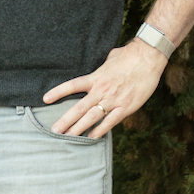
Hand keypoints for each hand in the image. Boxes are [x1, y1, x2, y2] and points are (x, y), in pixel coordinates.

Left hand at [44, 39, 166, 136]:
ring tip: (68, 138)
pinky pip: (110, 121)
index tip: (45, 99)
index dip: (58, 92)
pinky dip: (100, 130)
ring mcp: (113, 99)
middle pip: (79, 108)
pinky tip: (92, 137)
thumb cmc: (129, 55)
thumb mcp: (110, 58)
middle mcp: (101, 90)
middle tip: (54, 131)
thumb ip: (102, 66)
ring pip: (92, 117)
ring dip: (79, 129)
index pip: (72, 86)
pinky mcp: (126, 106)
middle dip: (66, 121)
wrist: (148, 57)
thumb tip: (101, 66)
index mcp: (96, 77)